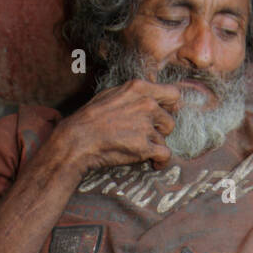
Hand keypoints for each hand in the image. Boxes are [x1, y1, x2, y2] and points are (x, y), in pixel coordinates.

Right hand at [54, 78, 181, 171]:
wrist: (79, 140)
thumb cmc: (91, 118)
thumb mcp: (112, 94)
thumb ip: (135, 95)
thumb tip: (153, 98)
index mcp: (139, 88)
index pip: (173, 94)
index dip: (170, 107)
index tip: (163, 115)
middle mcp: (146, 105)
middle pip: (170, 121)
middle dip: (160, 131)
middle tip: (144, 136)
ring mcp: (146, 126)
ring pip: (164, 139)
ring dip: (155, 145)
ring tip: (139, 149)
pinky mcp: (145, 147)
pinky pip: (165, 155)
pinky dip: (161, 161)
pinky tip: (153, 163)